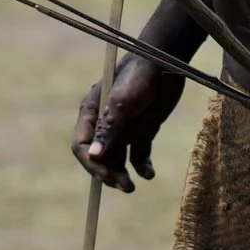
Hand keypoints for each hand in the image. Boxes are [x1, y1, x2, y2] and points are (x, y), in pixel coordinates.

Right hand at [74, 56, 184, 190]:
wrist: (168, 63)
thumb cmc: (140, 77)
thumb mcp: (123, 103)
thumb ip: (109, 129)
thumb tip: (94, 156)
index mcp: (92, 112)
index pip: (82, 145)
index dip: (91, 164)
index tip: (107, 177)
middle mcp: (104, 123)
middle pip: (99, 157)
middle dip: (107, 173)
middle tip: (124, 186)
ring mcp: (124, 128)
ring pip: (117, 159)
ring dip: (122, 174)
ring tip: (133, 187)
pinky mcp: (143, 130)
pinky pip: (138, 155)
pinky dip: (141, 167)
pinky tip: (149, 174)